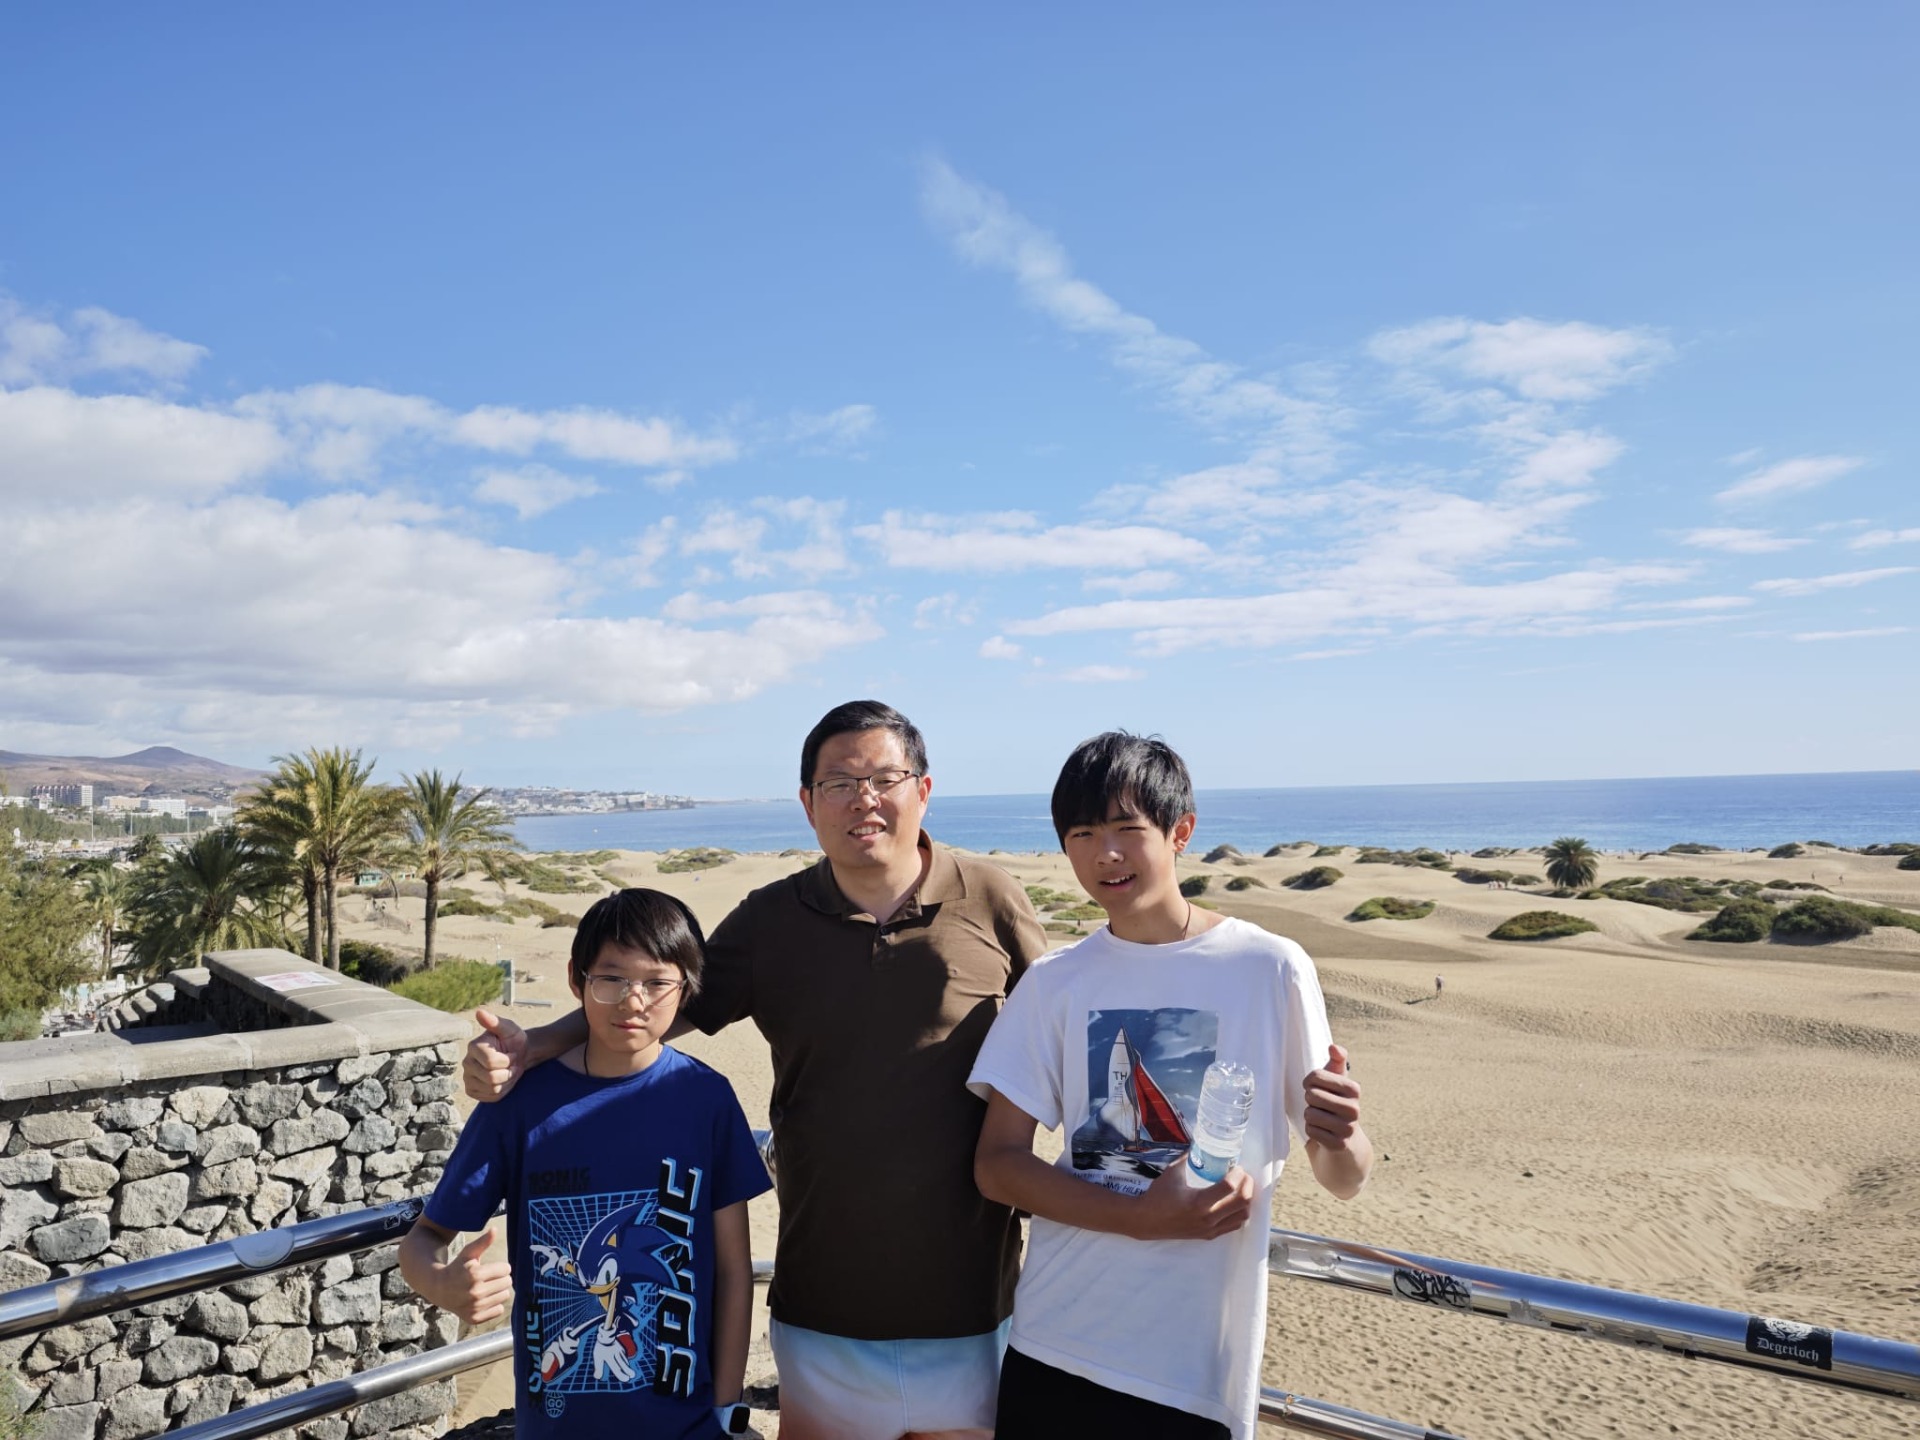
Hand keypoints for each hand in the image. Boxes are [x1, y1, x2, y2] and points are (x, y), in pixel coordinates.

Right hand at [429, 1229, 513, 1323]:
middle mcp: (475, 1293)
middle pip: (508, 1282)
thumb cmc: (457, 1267)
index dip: (499, 1267)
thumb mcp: (468, 1253)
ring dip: (498, 1291)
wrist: (439, 1289)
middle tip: (488, 1278)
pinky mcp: (474, 1319)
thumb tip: (495, 1229)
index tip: (489, 1268)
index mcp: (475, 1274)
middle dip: (500, 1278)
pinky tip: (483, 1300)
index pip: (506, 1269)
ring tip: (486, 1288)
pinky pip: (499, 1310)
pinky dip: (494, 1305)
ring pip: (505, 1296)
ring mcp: (475, 1307)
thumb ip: (483, 1242)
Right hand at [464, 1008, 525, 1101]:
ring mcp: (467, 1078)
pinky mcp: (472, 1091)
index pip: (491, 1062)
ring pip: (492, 1089)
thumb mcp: (510, 1029)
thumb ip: (495, 1022)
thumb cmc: (514, 1041)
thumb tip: (479, 1012)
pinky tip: (503, 1080)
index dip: (508, 1060)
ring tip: (507, 1071)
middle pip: (491, 1078)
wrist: (518, 1055)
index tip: (512, 1053)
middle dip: (508, 1072)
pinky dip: (503, 1091)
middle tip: (511, 1064)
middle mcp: (466, 1063)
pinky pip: (491, 1098)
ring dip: (507, 1081)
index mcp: (473, 1046)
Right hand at [1127, 1155, 1253, 1240]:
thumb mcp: (1173, 1172)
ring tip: (1241, 1188)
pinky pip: (1234, 1226)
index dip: (1238, 1174)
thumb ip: (1188, 1157)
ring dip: (1246, 1201)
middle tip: (1244, 1175)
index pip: (1229, 1187)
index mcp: (1199, 1201)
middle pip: (1242, 1203)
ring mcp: (1210, 1229)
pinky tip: (1234, 1203)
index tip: (1236, 1166)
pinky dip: (1239, 1213)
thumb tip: (1200, 1143)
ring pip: (1242, 1216)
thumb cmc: (1158, 1195)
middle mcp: (1208, 1218)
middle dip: (1248, 1186)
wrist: (1146, 1221)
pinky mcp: (1209, 1235)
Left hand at [1304, 1044, 1361, 1150]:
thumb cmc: (1335, 1104)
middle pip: (1311, 1095)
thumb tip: (1334, 1047)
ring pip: (1310, 1114)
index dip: (1309, 1082)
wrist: (1345, 1142)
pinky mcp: (1339, 1144)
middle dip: (1309, 1100)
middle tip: (1320, 1106)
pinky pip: (1311, 1131)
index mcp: (1354, 1089)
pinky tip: (1323, 1132)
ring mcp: (1348, 1128)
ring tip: (1322, 1119)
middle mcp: (1355, 1109)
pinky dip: (1312, 1131)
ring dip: (1310, 1116)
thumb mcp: (1337, 1081)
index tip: (1317, 1088)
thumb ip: (1337, 1061)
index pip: (1315, 1076)